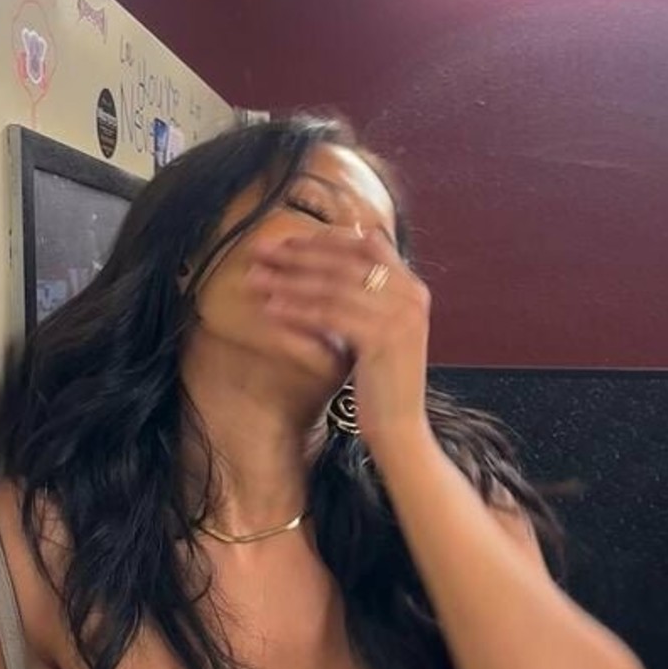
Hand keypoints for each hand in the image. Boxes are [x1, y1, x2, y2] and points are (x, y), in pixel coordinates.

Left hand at [244, 226, 431, 457]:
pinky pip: (329, 315)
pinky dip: (297, 310)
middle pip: (345, 261)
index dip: (324, 239)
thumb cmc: (381, 382)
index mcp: (412, 288)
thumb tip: (330, 267)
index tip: (287, 241)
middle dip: (298, 254)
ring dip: (289, 280)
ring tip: (255, 278)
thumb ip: (366, 298)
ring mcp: (400, 316)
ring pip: (333, 286)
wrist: (400, 428)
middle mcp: (411, 295)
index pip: (366, 245)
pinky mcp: (382, 338)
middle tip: (261, 250)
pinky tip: (270, 308)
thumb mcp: (379, 330)